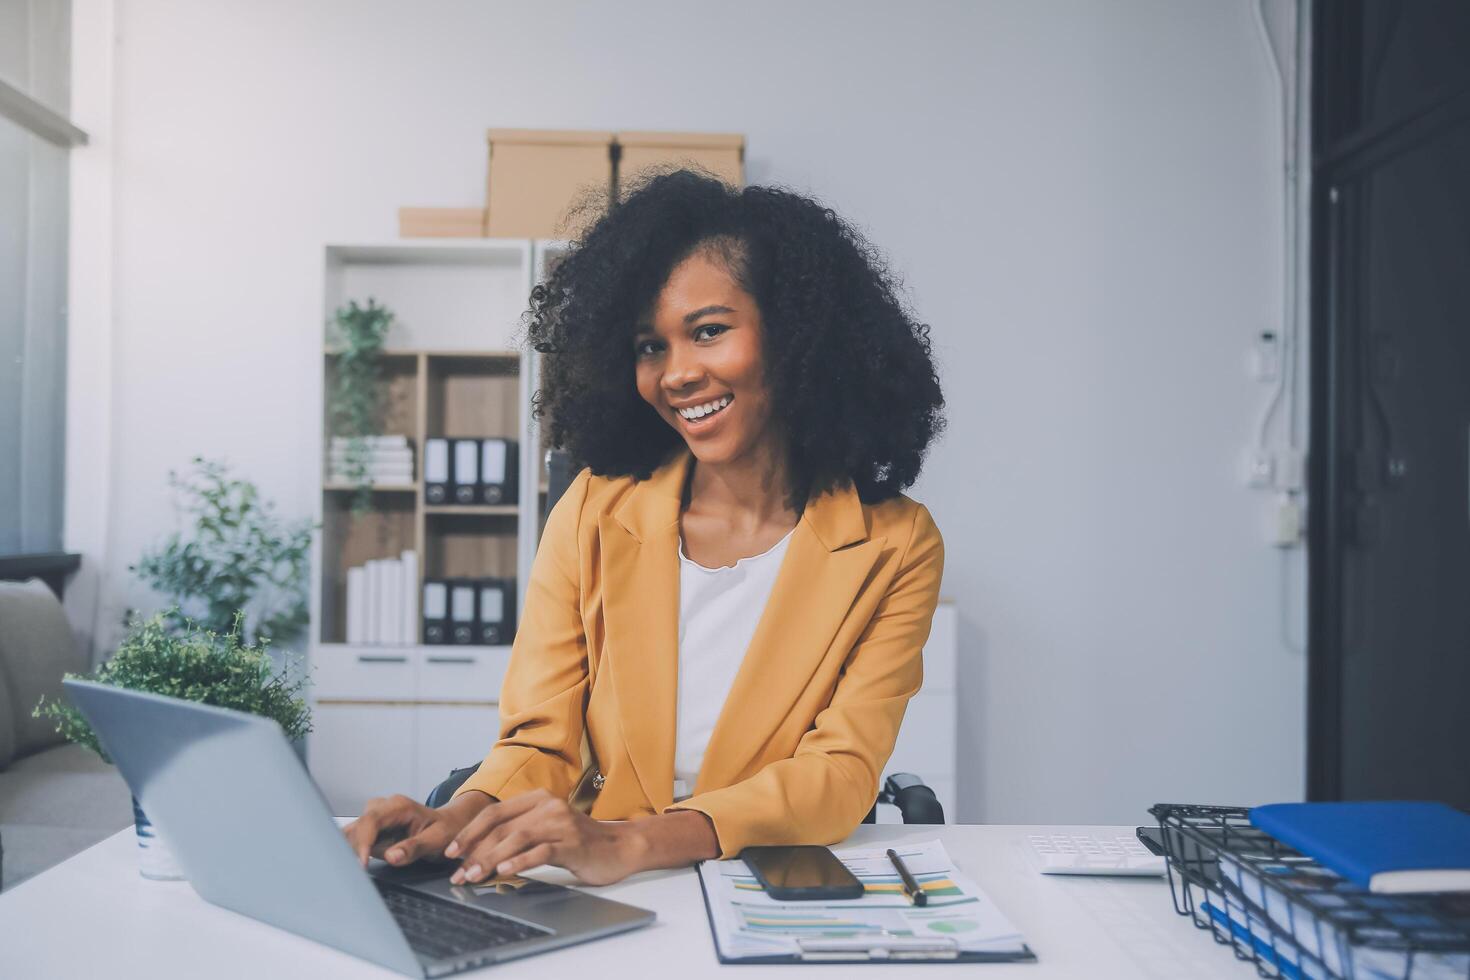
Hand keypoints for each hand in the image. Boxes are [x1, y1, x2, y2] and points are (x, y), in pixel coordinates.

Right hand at [342, 791, 493, 866]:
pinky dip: (355, 851)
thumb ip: (414, 848)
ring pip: (352, 834)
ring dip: (355, 852)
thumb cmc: (444, 830)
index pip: (371, 821)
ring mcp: (374, 816)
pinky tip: (361, 863)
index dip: (363, 843)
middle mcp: (383, 807)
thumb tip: (391, 856)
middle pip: (357, 828)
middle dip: (359, 850)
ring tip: (365, 868)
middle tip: (365, 871)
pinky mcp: (370, 827)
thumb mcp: (436, 840)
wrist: (447, 825)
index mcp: (399, 806)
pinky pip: (355, 839)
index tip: (362, 864)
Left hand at [445, 789, 641, 885]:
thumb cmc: (580, 843)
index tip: (451, 852)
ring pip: (517, 837)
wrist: (621, 847)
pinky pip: (541, 851)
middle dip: (474, 851)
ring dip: (490, 858)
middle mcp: (549, 806)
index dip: (469, 832)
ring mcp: (562, 824)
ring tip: (473, 875)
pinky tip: (504, 871)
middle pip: (501, 827)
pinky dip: (520, 861)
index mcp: (538, 799)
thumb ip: (520, 834)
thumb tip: (479, 855)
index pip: (494, 812)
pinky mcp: (573, 843)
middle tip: (458, 873)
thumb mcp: (547, 830)